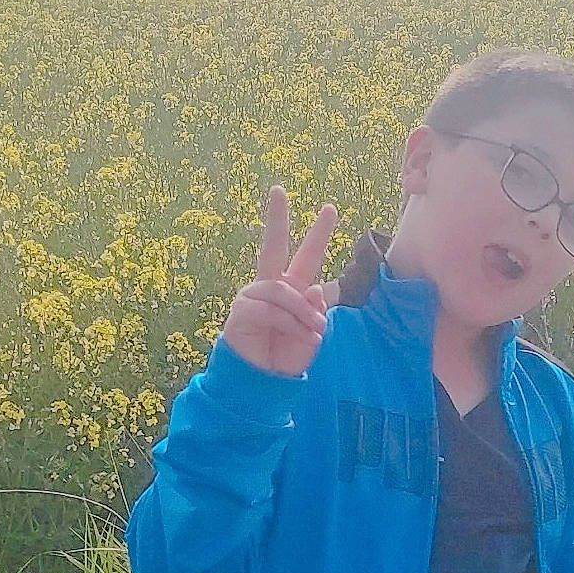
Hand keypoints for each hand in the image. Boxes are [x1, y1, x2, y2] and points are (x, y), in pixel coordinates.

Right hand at [221, 184, 338, 375]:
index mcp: (291, 289)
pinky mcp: (243, 311)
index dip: (319, 233)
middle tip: (278, 190)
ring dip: (303, 311)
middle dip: (276, 218)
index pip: (306, 256)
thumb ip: (314, 311)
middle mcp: (271, 287)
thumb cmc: (285, 358)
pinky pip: (273, 310)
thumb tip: (311, 286)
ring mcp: (254, 296)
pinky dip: (290, 323)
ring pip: (283, 290)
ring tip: (314, 331)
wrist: (260, 382)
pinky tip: (298, 336)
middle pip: (273, 246)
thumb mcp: (310, 335)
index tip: (330, 208)